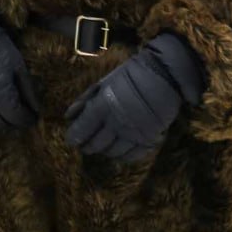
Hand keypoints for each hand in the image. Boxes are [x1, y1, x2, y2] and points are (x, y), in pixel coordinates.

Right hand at [0, 1, 39, 130]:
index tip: (33, 117)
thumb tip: (36, 110)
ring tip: (6, 111)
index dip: (27, 119)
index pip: (16, 118)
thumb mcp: (18, 66)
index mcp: (1, 95)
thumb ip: (27, 90)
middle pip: (0, 124)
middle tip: (20, 117)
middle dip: (13, 124)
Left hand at [65, 33, 202, 161]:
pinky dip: (123, 157)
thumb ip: (86, 100)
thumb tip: (68, 116)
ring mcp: (133, 133)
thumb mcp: (104, 82)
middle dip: (88, 146)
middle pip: (97, 143)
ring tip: (101, 148)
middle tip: (84, 146)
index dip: (75, 137)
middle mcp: (116, 123)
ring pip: (113, 151)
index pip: (83, 128)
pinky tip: (118, 153)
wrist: (163, 75)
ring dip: (104, 151)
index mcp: (103, 106)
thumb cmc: (130, 75)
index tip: (72, 140)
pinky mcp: (149, 139)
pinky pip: (132, 155)